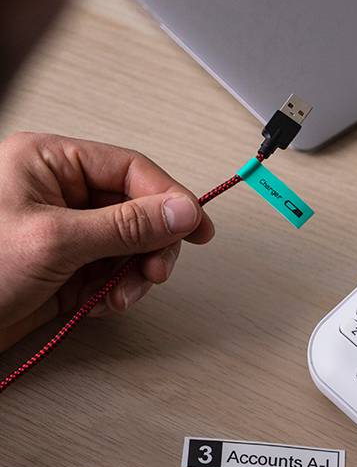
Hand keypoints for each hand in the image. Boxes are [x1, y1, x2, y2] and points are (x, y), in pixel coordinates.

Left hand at [0, 132, 213, 351]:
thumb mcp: (56, 240)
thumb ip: (126, 224)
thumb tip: (181, 210)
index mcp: (49, 163)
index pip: (130, 170)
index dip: (170, 198)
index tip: (197, 226)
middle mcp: (59, 193)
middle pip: (137, 209)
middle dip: (152, 245)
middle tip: (156, 271)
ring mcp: (64, 232)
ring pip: (130, 245)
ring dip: (135, 274)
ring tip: (122, 294)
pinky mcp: (65, 267)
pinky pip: (113, 273)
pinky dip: (117, 291)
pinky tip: (101, 303)